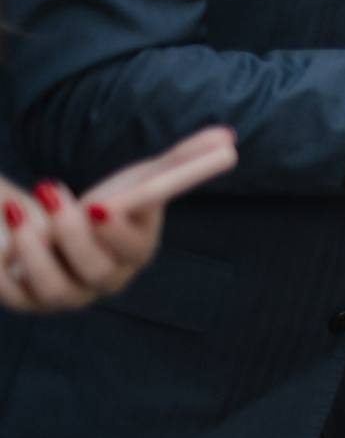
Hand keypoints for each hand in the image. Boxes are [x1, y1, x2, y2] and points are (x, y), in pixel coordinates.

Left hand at [0, 126, 237, 313]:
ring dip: (34, 249)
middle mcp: (105, 280)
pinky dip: (3, 266)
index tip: (100, 204)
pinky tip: (2, 236)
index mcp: (136, 252)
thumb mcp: (138, 179)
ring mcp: (66, 295)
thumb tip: (229, 137)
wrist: (51, 227)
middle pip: (96, 271)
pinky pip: (11, 293)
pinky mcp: (26, 300)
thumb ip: (181, 161)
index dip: (118, 231)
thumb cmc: (103, 204)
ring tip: (18, 210)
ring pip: (55, 287)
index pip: (135, 250)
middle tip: (53, 190)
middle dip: (72, 233)